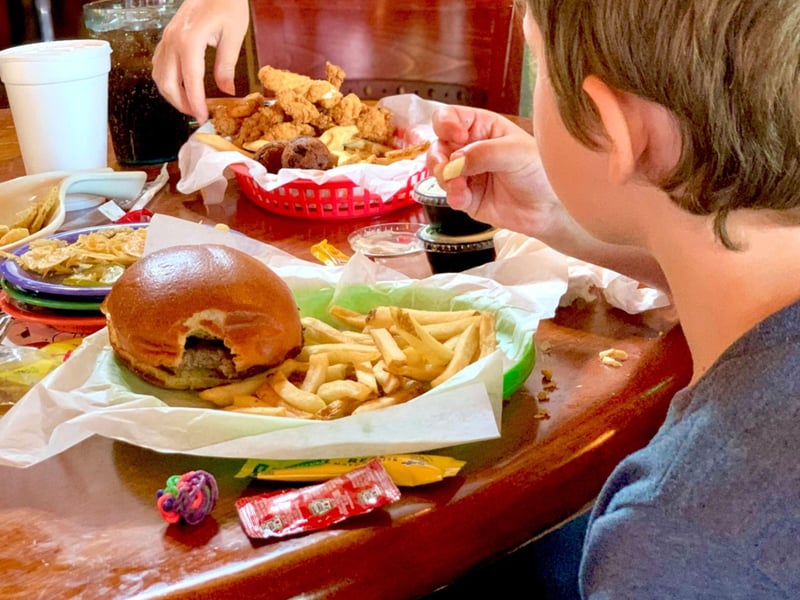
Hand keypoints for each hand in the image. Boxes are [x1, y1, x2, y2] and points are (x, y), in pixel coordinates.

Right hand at [152, 0, 250, 122]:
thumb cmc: (227, 2)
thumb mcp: (234, 35)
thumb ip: (227, 65)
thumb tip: (227, 91)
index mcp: (190, 41)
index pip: (190, 81)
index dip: (196, 103)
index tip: (202, 117)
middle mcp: (173, 40)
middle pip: (168, 82)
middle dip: (181, 103)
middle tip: (198, 114)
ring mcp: (167, 37)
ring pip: (159, 75)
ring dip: (172, 93)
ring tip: (190, 104)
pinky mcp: (167, 36)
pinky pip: (159, 63)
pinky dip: (166, 79)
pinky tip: (180, 86)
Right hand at [426, 105, 575, 245]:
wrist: (549, 208)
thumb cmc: (541, 171)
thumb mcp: (515, 153)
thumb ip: (483, 153)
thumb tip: (454, 162)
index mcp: (482, 127)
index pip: (450, 117)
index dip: (445, 124)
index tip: (456, 136)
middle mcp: (470, 148)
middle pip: (438, 145)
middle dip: (438, 157)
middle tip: (446, 168)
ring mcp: (467, 174)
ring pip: (439, 172)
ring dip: (444, 178)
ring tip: (459, 186)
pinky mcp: (467, 197)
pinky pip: (449, 195)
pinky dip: (452, 196)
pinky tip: (463, 198)